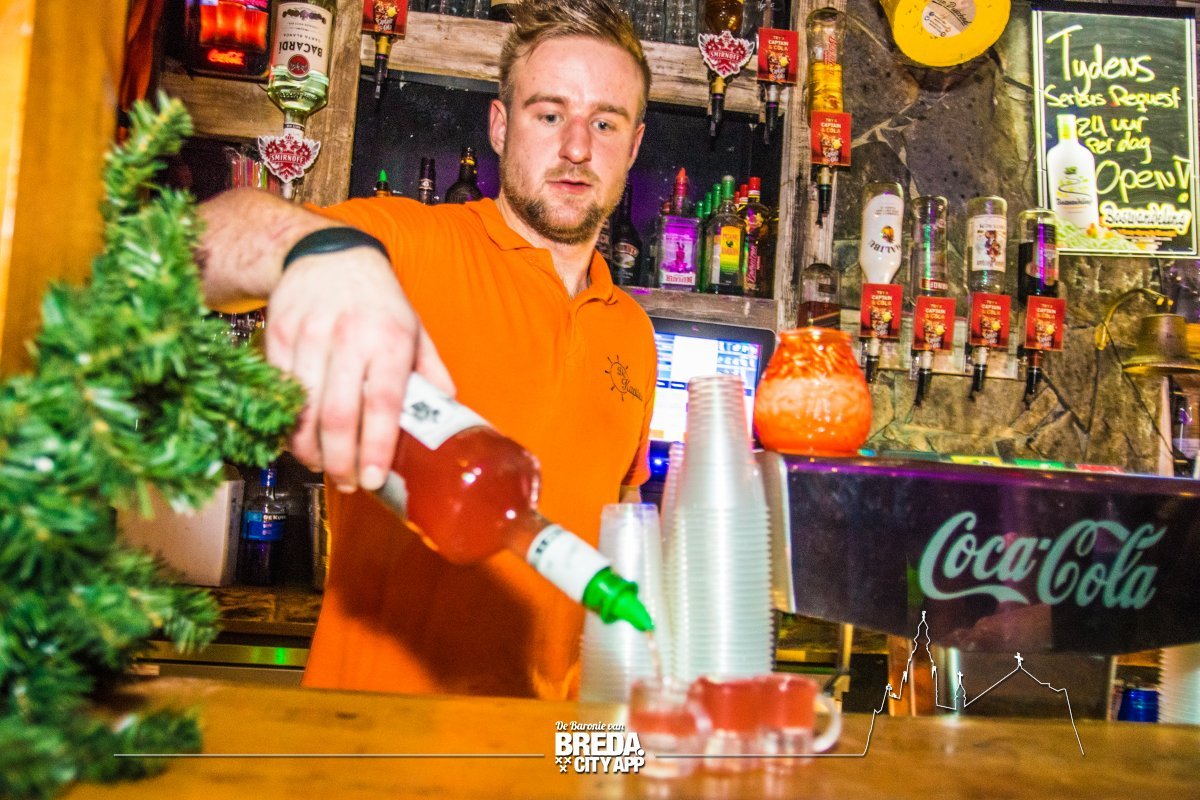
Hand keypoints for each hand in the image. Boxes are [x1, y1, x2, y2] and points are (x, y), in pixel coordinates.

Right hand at [264, 245, 453, 492]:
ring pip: (304, 409)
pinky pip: (280, 392)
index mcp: (391, 341)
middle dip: (341, 460)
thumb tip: (448, 413)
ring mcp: (309, 336)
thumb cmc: (379, 301)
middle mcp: (349, 338)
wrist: (327, 254)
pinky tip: (300, 439)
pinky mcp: (277, 335)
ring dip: (310, 449)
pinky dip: (288, 423)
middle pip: (338, 415)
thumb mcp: (415, 328)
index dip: (376, 447)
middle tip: (349, 483)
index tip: (375, 479)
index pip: (383, 404)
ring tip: (324, 467)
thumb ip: (430, 372)